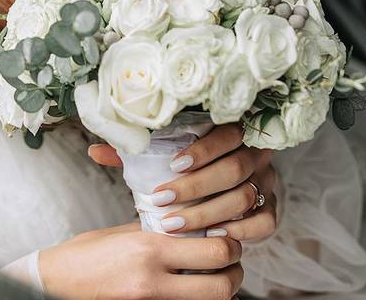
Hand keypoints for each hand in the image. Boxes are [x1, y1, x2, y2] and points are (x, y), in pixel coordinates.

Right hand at [38, 221, 243, 298]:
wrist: (53, 284)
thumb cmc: (82, 256)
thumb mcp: (121, 234)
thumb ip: (156, 232)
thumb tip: (186, 228)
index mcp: (148, 248)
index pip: (214, 250)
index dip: (229, 244)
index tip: (225, 236)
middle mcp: (153, 280)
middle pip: (223, 285)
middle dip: (234, 272)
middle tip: (229, 261)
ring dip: (220, 290)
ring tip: (212, 276)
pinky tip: (192, 290)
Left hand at [88, 123, 277, 241]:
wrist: (212, 184)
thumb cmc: (181, 166)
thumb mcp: (158, 155)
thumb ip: (132, 153)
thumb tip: (95, 152)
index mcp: (233, 130)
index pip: (228, 133)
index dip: (204, 149)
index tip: (172, 165)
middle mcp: (255, 153)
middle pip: (235, 169)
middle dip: (195, 188)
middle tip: (161, 201)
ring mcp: (266, 181)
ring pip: (245, 197)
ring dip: (208, 213)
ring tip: (174, 223)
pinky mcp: (270, 207)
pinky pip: (265, 222)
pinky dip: (241, 230)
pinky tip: (212, 235)